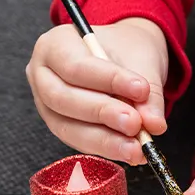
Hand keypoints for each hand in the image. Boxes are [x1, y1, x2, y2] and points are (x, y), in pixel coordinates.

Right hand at [27, 18, 168, 165]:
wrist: (124, 56)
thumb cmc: (126, 49)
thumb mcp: (143, 61)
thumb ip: (148, 94)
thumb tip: (153, 125)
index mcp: (54, 44)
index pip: (76, 66)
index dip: (108, 81)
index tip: (141, 90)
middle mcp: (41, 74)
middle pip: (63, 98)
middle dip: (102, 113)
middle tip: (135, 123)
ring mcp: (45, 104)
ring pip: (67, 127)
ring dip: (105, 140)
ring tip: (136, 147)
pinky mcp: (58, 126)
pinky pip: (77, 140)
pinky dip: (105, 147)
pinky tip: (128, 150)